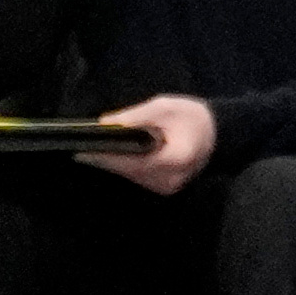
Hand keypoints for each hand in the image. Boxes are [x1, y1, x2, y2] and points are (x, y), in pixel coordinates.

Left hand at [88, 93, 214, 192]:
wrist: (217, 134)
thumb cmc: (192, 116)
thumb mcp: (164, 107)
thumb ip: (135, 116)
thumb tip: (106, 123)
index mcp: (174, 159)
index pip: (133, 161)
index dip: (108, 157)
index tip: (83, 151)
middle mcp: (170, 179)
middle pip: (130, 172)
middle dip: (105, 161)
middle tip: (78, 151)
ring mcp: (168, 187)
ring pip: (133, 177)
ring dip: (113, 165)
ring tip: (89, 152)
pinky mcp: (165, 188)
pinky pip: (139, 177)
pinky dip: (125, 167)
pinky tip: (110, 157)